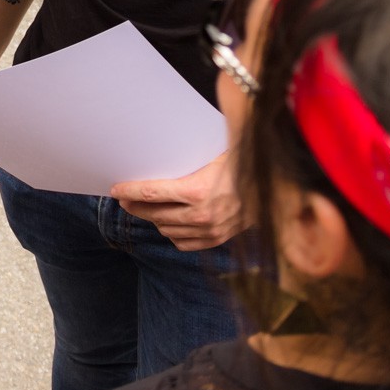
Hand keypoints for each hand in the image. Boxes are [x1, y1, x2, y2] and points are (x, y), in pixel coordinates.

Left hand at [108, 154, 245, 251]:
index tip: (115, 190)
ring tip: (146, 209)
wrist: (274, 188)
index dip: (129, 191)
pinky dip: (172, 234)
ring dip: (153, 220)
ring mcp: (209, 230)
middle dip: (135, 206)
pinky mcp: (216, 240)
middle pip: (154, 214)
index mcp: (197, 191)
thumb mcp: (214, 154)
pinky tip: (168, 224)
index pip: (151, 193)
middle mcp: (200, 215)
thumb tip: (158, 147)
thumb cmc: (242, 164)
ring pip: (166, 230)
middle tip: (125, 199)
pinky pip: (183, 243)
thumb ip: (187, 156)